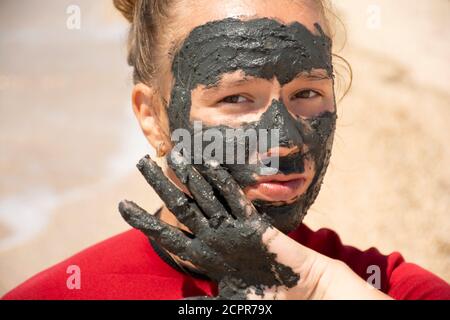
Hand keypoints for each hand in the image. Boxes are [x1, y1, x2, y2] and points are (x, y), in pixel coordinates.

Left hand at [119, 152, 390, 299]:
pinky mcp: (254, 224)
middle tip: (142, 162)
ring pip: (205, 195)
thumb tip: (178, 305)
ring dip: (188, 175)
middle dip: (160, 183)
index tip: (123, 205)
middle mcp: (214, 237)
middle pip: (180, 205)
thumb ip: (202, 304)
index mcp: (204, 257)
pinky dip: (223, 183)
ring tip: (171, 153)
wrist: (298, 296)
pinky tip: (210, 165)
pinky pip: (235, 200)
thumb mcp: (228, 305)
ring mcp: (233, 228)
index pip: (166, 235)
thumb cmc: (265, 302)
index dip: (144, 221)